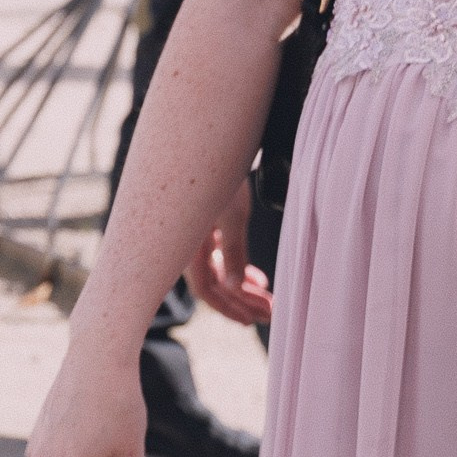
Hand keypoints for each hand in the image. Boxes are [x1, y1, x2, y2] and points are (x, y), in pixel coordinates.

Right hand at [188, 177, 273, 328]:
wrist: (203, 135)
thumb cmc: (214, 171)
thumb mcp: (231, 215)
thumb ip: (234, 252)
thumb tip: (236, 287)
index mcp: (186, 244)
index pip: (205, 289)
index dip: (229, 308)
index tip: (253, 321)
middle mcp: (186, 242)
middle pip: (214, 282)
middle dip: (242, 300)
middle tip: (270, 314)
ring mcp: (194, 232)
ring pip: (219, 269)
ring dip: (242, 285)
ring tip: (267, 298)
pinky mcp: (202, 222)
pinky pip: (218, 253)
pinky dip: (237, 266)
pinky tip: (256, 277)